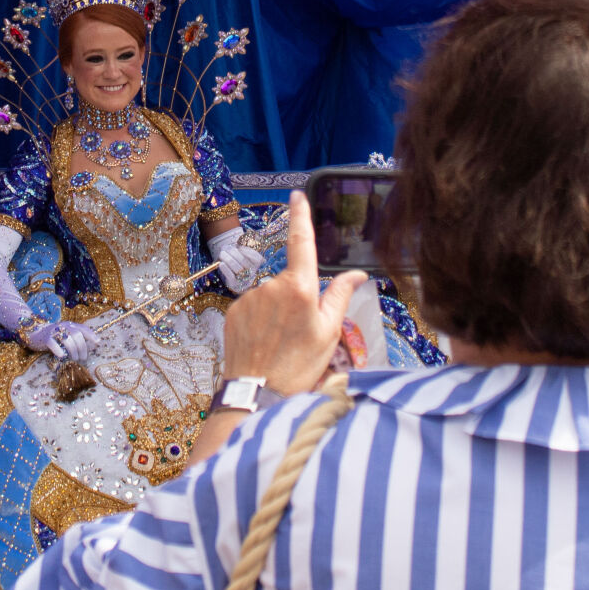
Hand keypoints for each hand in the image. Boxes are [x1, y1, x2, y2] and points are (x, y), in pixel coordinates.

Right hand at [25, 319, 99, 362]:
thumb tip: (92, 346)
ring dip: (73, 351)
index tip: (97, 343)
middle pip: (77, 335)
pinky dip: (59, 350)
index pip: (83, 328)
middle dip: (82, 347)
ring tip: (74, 360)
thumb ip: (76, 339)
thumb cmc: (53, 337)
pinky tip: (62, 356)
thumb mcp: (65, 335)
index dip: (91, 335)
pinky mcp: (45, 338)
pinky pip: (53, 343)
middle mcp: (62, 326)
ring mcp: (53, 331)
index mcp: (69, 325)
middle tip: (83, 358)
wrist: (33, 333)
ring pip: (67, 339)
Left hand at [213, 242, 267, 294]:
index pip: (257, 258)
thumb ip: (243, 251)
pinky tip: (221, 264)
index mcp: (258, 266)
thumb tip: (236, 248)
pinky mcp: (235, 285)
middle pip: (243, 260)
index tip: (239, 247)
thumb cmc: (238, 262)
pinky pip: (231, 276)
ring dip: (228, 259)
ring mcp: (245, 280)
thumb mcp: (243, 255)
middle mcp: (253, 274)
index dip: (247, 251)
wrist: (233, 277)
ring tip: (222, 253)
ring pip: (237, 268)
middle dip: (233, 252)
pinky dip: (225, 269)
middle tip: (225, 248)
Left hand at [222, 191, 366, 397]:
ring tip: (280, 343)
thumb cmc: (299, 367)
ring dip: (277, 312)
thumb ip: (340, 297)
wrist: (256, 394)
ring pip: (270, 296)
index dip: (301, 215)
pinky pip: (253, 308)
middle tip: (300, 333)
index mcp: (299, 288)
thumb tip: (356, 275)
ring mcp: (248, 298)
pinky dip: (260, 321)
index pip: (301, 241)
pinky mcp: (232, 311)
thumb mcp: (329, 333)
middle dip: (297, 298)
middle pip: (290, 280)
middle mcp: (270, 286)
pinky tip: (264, 343)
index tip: (298, 195)